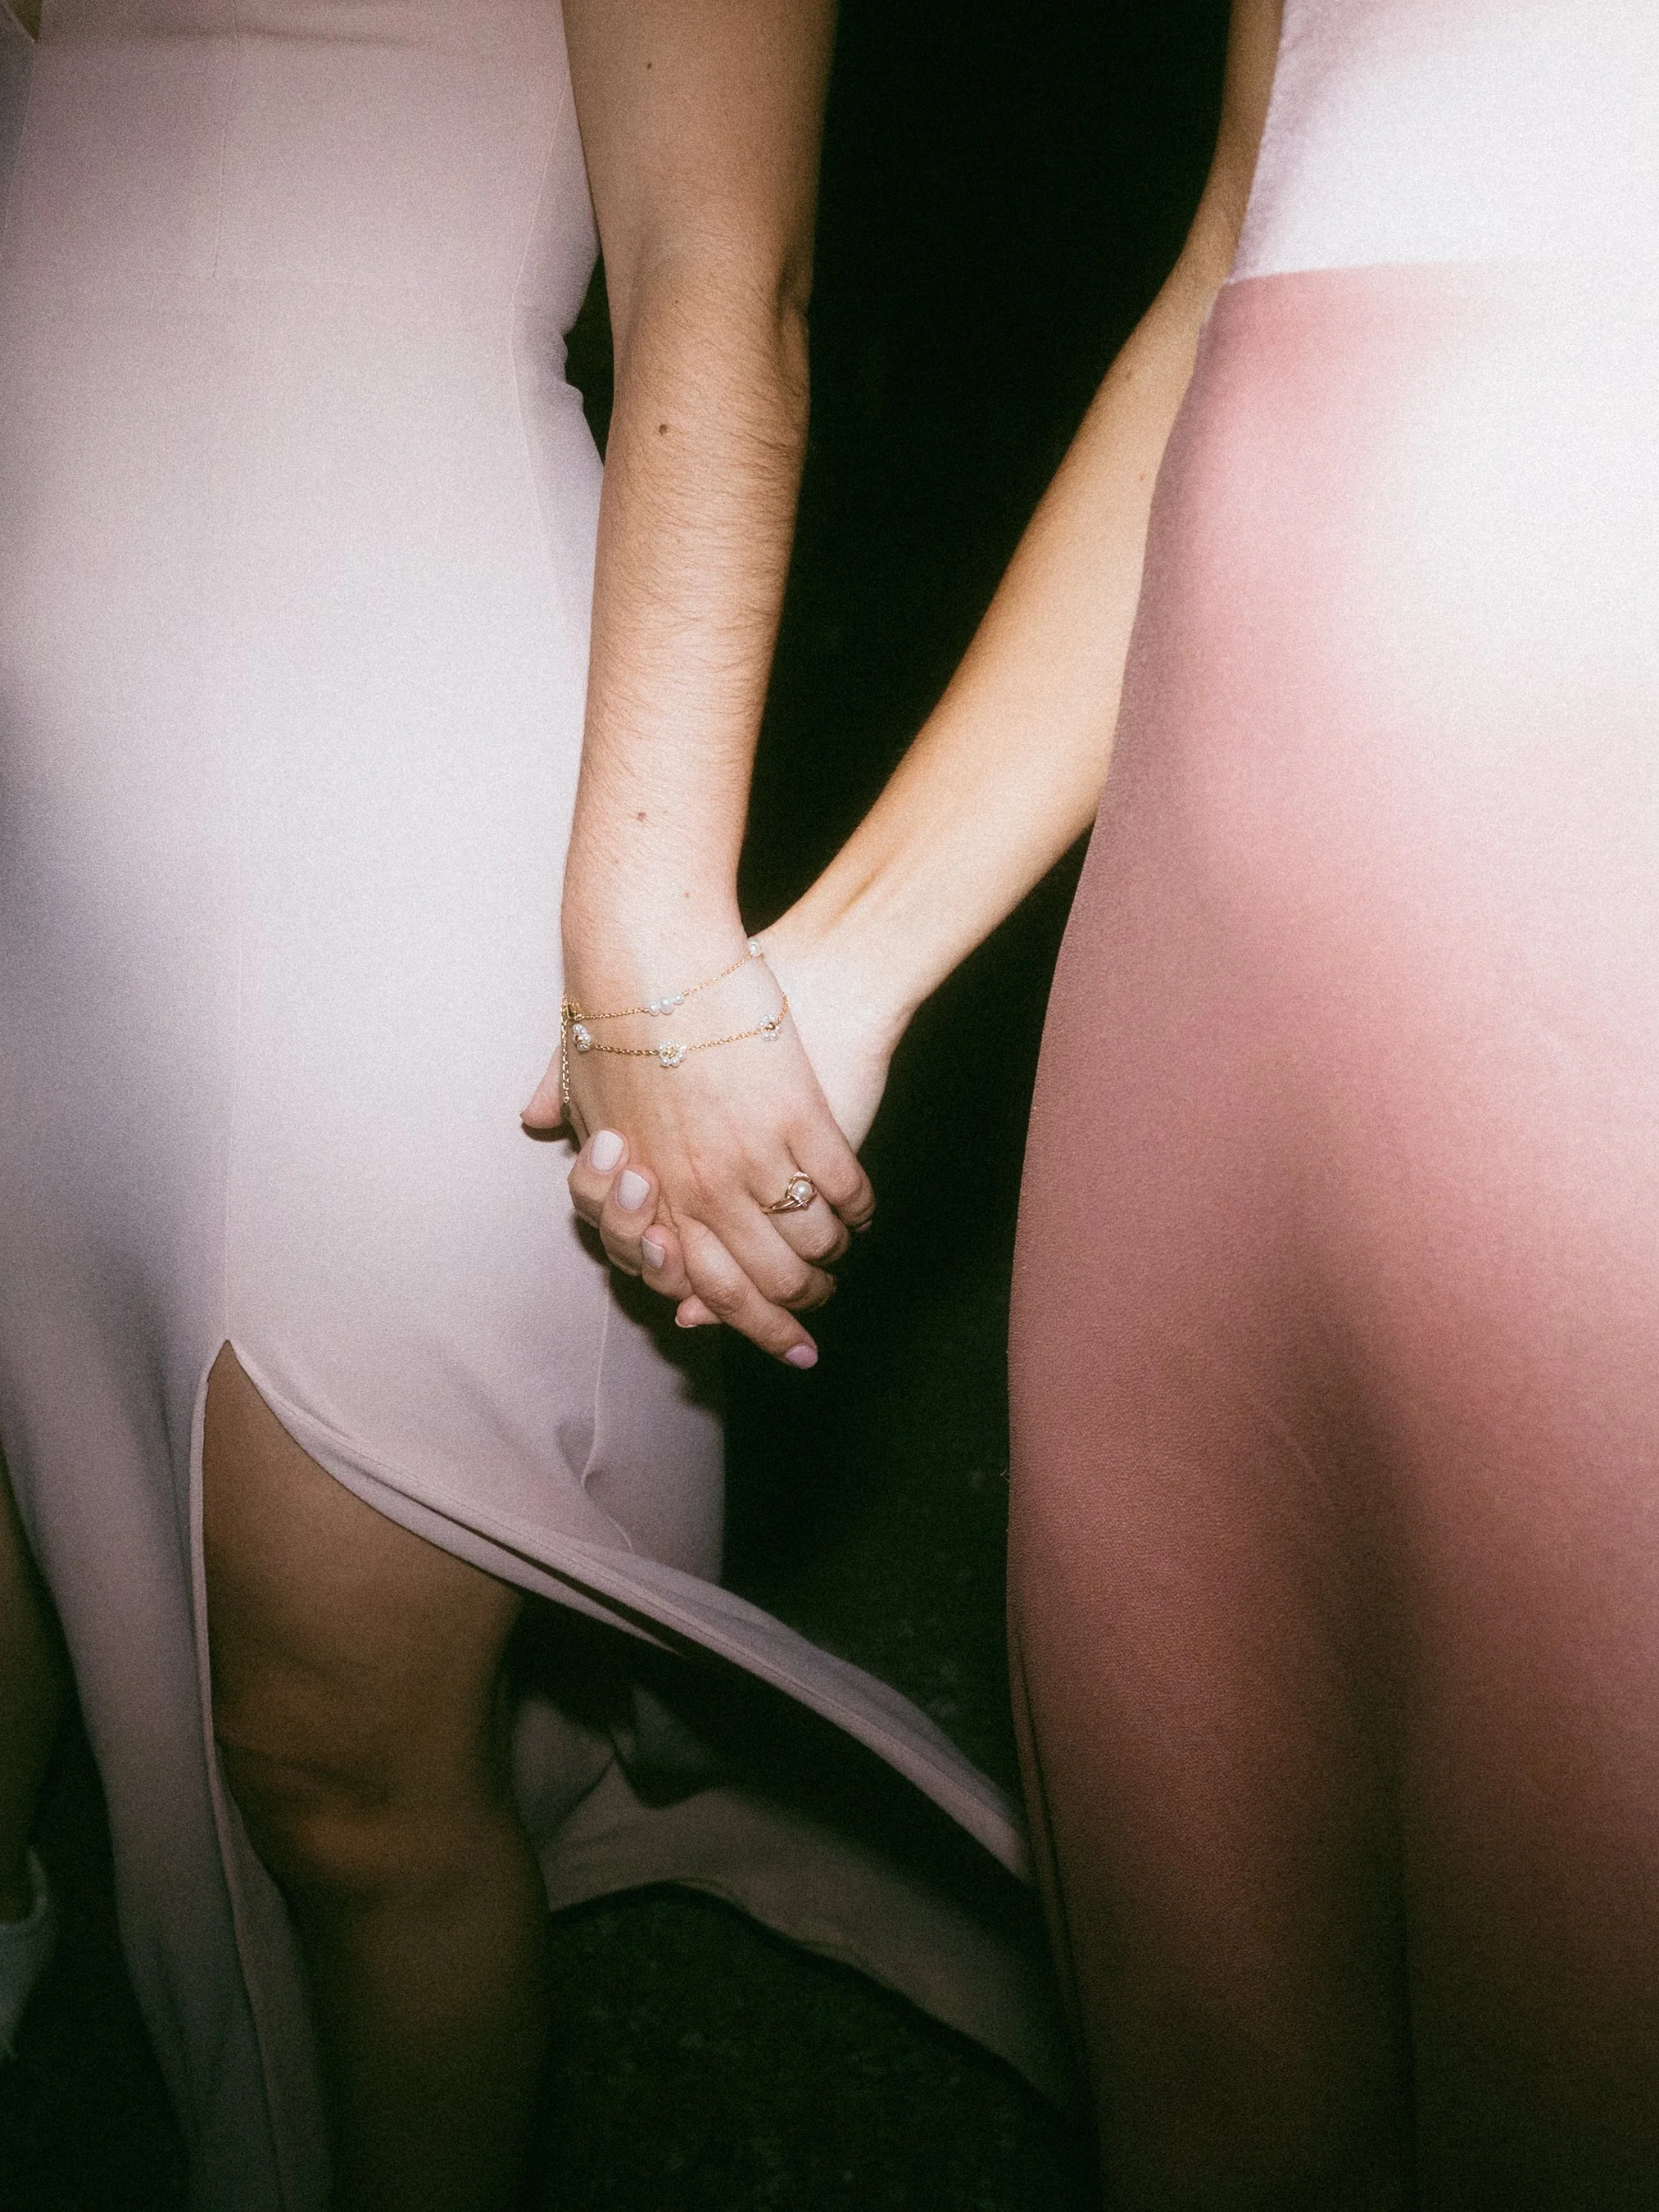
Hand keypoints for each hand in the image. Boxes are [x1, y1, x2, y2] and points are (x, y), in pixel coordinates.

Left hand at [523, 931, 874, 1365]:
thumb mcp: (579, 1071)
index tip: (764, 1336)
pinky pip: (839, 1188)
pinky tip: (860, 1210)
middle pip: (753, 1283)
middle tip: (809, 1325)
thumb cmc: (612, 1005)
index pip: (693, 1282)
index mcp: (647, 1189)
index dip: (732, 1320)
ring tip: (835, 1263)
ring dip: (825, 1263)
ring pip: (804, 1243)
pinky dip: (854, 1208)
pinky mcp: (800, 1120)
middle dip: (787, 1315)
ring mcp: (751, 1158)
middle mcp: (697, 1190)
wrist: (657, 952)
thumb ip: (568, 1109)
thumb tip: (535, 1125)